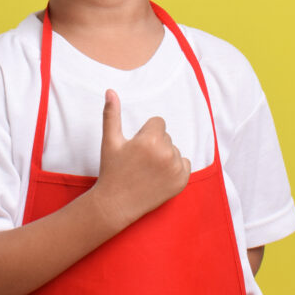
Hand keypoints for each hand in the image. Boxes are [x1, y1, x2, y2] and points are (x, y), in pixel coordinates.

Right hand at [91, 89, 191, 230]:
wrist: (116, 204)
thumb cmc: (112, 170)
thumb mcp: (110, 141)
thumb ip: (112, 114)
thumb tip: (111, 90)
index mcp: (150, 139)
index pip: (158, 123)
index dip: (145, 134)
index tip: (136, 148)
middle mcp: (166, 153)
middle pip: (166, 136)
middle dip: (155, 145)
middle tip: (139, 161)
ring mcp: (175, 169)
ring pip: (174, 150)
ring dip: (164, 156)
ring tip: (147, 171)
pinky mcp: (181, 182)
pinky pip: (184, 163)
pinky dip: (174, 168)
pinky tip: (159, 177)